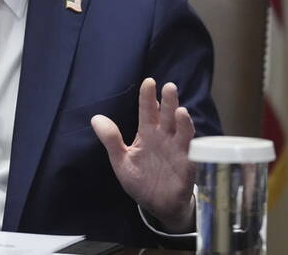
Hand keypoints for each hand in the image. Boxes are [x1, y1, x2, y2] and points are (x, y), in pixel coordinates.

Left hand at [91, 77, 195, 231]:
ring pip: (182, 131)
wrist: (157, 206)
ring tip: (180, 111)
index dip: (148, 97)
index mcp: (148, 134)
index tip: (149, 82)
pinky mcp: (187, 166)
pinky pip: (191, 154)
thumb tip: (95, 118)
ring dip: (183, 122)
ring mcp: (177, 151)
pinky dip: (192, 145)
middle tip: (169, 86)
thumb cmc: (141, 180)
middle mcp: (164, 138)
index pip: (148, 111)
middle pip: (167, 116)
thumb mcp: (121, 161)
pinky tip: (190, 139)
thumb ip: (111, 140)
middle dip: (169, 102)